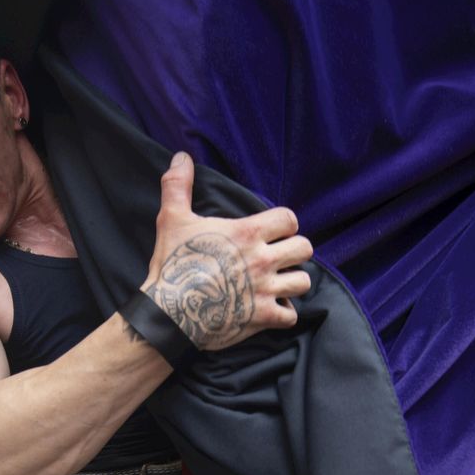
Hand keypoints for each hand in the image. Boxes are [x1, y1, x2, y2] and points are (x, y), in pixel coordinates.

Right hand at [145, 152, 313, 350]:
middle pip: (305, 248)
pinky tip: (272, 308)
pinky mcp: (263, 317)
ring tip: (280, 282)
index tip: (274, 231)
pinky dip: (285, 313)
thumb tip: (181, 156)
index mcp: (248, 233)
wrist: (169, 313)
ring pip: (303, 282)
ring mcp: (265, 290)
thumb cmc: (173, 264)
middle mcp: (263, 260)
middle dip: (295, 251)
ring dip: (293, 282)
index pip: (289, 219)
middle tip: (280, 256)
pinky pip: (292, 315)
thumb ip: (178, 186)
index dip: (284, 224)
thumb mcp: (172, 220)